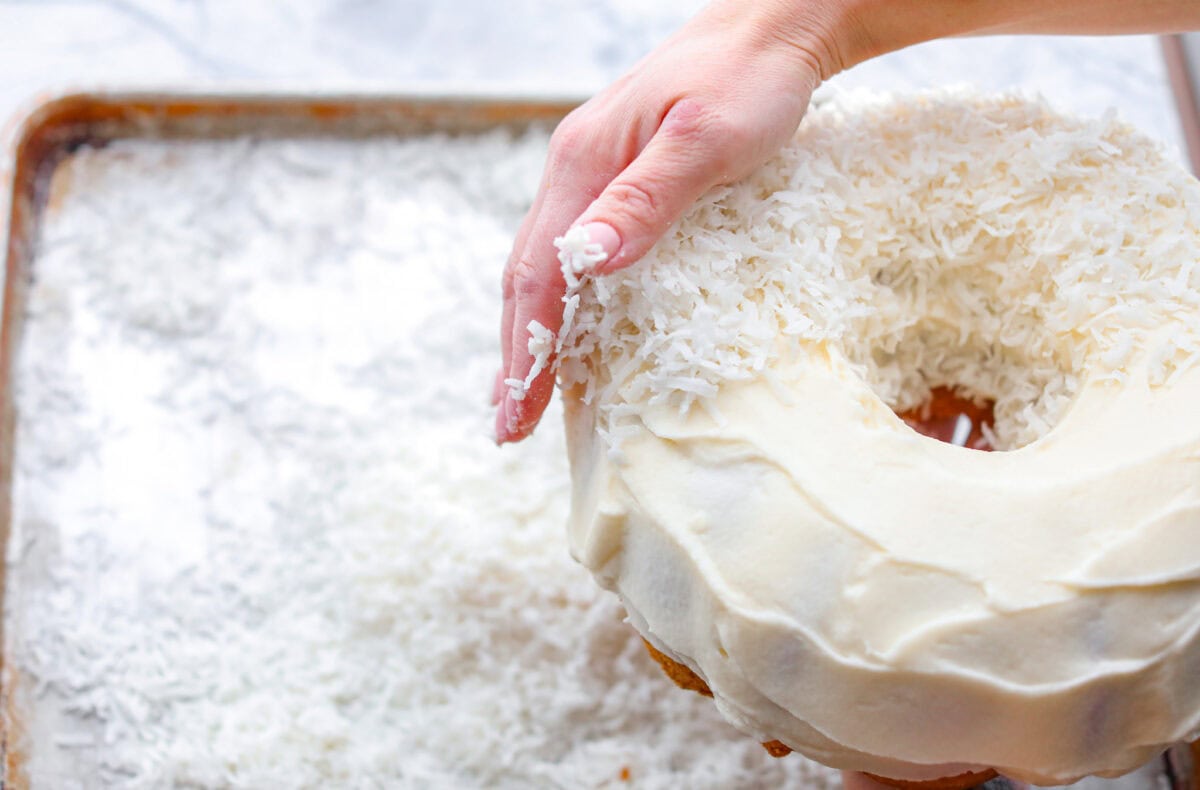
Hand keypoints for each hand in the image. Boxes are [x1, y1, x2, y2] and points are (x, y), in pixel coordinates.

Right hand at [493, 0, 844, 441]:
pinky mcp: (617, 178)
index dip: (524, 349)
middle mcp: (574, 170)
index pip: (538, 273)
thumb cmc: (749, 79)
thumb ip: (645, 200)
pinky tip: (570, 328)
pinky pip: (573, 251)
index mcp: (582, 164)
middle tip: (507, 424)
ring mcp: (592, 173)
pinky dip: (562, 302)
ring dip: (531, 332)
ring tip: (524, 393)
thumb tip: (589, 263)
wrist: (774, 26)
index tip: (512, 413)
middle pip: (527, 276)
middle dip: (515, 354)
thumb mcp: (705, 140)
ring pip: (545, 265)